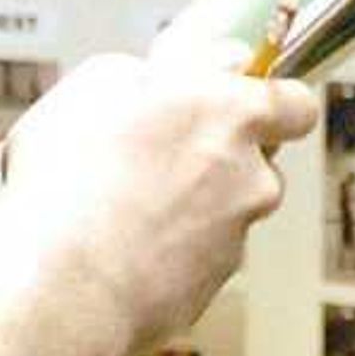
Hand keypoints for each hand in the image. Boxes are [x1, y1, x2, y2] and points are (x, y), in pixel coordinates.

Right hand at [0, 48, 319, 355]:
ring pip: (226, 216)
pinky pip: (197, 263)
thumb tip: (197, 67)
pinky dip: (168, 258)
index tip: (242, 107)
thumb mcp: (98, 83)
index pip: (295, 105)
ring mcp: (235, 237)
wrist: (59, 284)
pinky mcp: (211, 288)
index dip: (271, 106)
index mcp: (231, 114)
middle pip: (259, 164)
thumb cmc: (68, 179)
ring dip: (191, 212)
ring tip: (121, 214)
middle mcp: (250, 176)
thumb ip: (167, 68)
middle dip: (222, 163)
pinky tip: (117, 255)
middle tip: (159, 162)